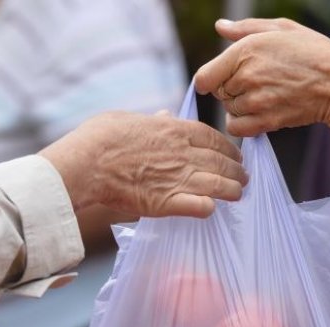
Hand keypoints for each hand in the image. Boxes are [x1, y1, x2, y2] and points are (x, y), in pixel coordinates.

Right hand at [39, 111, 247, 218]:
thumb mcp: (128, 118)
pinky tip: (212, 209)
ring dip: (232, 190)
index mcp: (174, 130)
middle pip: (221, 161)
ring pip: (218, 184)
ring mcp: (177, 178)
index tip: (234, 154)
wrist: (86, 163)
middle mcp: (182, 153)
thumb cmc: (101, 138)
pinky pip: (199, 206)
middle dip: (237, 170)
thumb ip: (152, 120)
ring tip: (238, 194)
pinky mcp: (166, 202)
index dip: (228, 148)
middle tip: (243, 177)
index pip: (213, 138)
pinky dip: (209, 208)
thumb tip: (164, 114)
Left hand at [195, 18, 329, 136]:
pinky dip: (241, 124)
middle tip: (256, 83)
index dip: (211, 79)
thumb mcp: (281, 29)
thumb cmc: (312, 52)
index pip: (204, 77)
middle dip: (231, 89)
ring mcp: (256, 101)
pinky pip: (236, 128)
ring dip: (240, 106)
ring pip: (229, 110)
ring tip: (264, 95)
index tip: (221, 79)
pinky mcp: (266, 121)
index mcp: (246, 51)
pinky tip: (257, 113)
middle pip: (219, 93)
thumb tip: (220, 26)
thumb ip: (245, 29)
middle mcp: (247, 76)